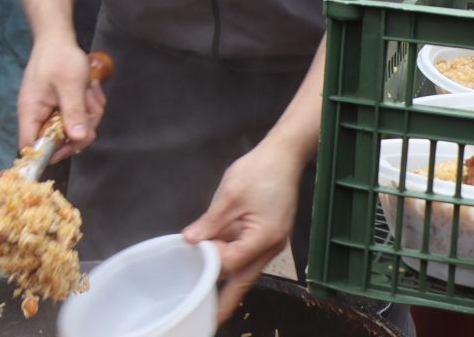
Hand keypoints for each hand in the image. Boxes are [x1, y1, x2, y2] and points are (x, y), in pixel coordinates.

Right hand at [17, 37, 104, 162]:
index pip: (30, 146)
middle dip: (81, 127)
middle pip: (59, 140)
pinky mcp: (62, 106)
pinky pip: (79, 117)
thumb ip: (73, 111)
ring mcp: (51, 111)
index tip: (71, 146)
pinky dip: (89, 105)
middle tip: (90, 107)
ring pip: (75, 129)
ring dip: (89, 113)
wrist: (58, 37)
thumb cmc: (59, 57)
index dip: (48, 153)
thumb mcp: (70, 84)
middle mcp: (39, 115)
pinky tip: (91, 89)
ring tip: (90, 91)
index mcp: (31, 111)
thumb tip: (77, 139)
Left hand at [183, 139, 305, 321]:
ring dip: (229, 280)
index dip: (211, 263)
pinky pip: (249, 256)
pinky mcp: (268, 236)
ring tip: (208, 297)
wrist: (283, 156)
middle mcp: (271, 248)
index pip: (232, 263)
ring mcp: (272, 244)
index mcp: (263, 239)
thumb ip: (210, 221)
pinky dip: (234, 263)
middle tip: (208, 318)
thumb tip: (190, 241)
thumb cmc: (259, 171)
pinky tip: (219, 265)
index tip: (192, 259)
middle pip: (245, 280)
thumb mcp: (230, 194)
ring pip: (247, 270)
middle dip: (226, 299)